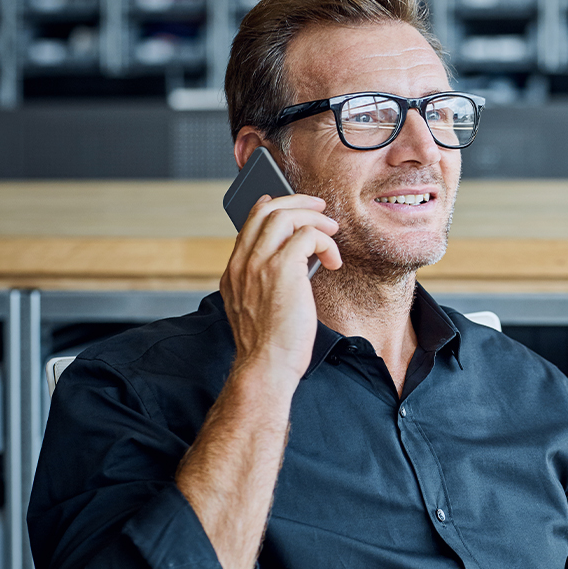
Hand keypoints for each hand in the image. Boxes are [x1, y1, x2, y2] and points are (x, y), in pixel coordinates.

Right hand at [219, 194, 341, 392]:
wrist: (266, 366)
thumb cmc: (269, 345)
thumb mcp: (258, 308)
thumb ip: (265, 282)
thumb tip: (296, 261)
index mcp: (234, 271)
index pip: (249, 223)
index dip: (271, 206)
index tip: (289, 203)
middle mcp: (243, 263)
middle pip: (267, 210)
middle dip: (298, 202)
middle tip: (320, 208)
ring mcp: (259, 264)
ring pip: (286, 216)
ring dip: (315, 219)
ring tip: (332, 233)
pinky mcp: (282, 269)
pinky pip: (308, 236)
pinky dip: (326, 243)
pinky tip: (333, 261)